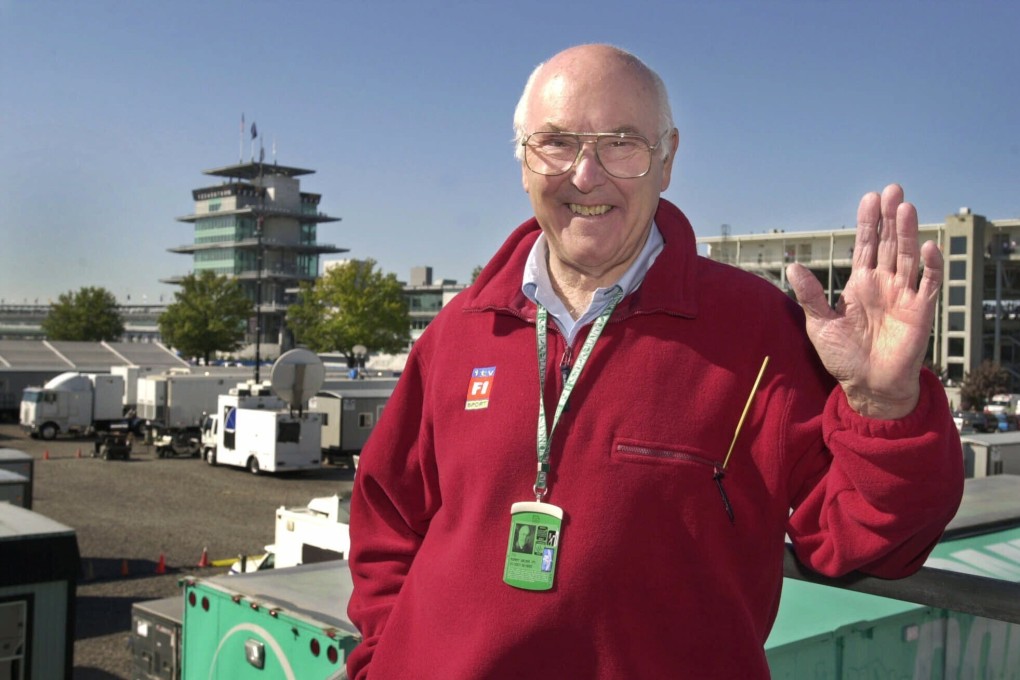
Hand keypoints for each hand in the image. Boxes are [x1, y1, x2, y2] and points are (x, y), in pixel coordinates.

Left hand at [786, 184, 942, 418]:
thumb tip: (792, 266)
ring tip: (905, 207)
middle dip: (890, 218)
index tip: (869, 198)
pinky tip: (928, 246)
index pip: (866, 245)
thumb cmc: (843, 357)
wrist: (867, 387)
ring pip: (908, 257)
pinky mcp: (920, 312)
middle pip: (889, 244)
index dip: (868, 223)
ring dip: (907, 233)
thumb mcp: (820, 325)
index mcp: (860, 283)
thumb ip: (810, 296)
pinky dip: (930, 267)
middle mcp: (883, 284)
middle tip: (892, 190)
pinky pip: (928, 285)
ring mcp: (903, 296)